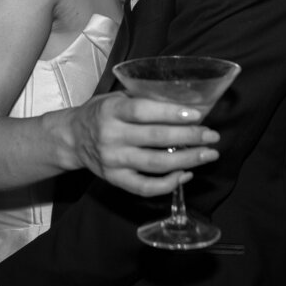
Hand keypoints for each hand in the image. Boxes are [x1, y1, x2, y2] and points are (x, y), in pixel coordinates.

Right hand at [66, 91, 220, 196]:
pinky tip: (186, 174)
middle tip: (212, 135)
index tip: (197, 114)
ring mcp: (113, 161)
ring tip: (209, 155)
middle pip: (156, 138)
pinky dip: (169, 183)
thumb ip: (142, 100)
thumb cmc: (101, 113)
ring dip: (187, 160)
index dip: (171, 113)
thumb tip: (183, 103)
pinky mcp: (115, 179)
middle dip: (190, 137)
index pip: (143, 111)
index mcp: (111, 111)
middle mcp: (111, 136)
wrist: (72, 138)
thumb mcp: (115, 98)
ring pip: (156, 164)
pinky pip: (145, 187)